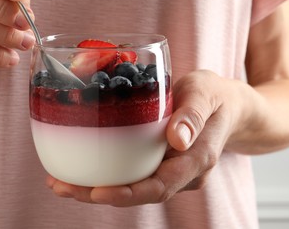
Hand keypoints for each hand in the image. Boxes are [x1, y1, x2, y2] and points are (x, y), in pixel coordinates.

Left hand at [47, 70, 243, 205]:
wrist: (228, 106)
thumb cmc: (218, 97)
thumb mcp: (207, 94)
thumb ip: (194, 115)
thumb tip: (176, 139)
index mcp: (196, 160)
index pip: (160, 187)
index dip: (127, 194)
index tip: (96, 192)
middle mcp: (182, 172)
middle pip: (138, 193)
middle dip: (98, 194)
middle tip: (61, 186)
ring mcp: (171, 169)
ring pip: (132, 186)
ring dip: (95, 187)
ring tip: (60, 180)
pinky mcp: (159, 161)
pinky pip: (132, 173)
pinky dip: (105, 173)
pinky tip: (81, 165)